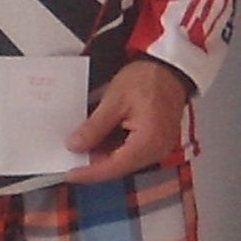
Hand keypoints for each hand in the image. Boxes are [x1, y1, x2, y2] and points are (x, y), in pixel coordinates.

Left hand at [69, 56, 194, 180]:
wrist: (170, 66)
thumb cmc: (149, 77)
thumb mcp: (114, 100)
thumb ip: (94, 127)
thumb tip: (76, 145)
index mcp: (148, 142)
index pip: (113, 168)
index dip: (88, 173)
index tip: (70, 174)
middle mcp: (157, 150)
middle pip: (119, 167)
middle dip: (94, 162)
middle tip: (72, 153)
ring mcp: (159, 147)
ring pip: (125, 160)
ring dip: (104, 153)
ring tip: (85, 139)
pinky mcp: (158, 141)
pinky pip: (133, 151)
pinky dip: (116, 146)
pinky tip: (102, 135)